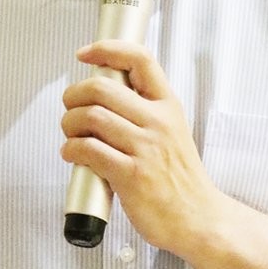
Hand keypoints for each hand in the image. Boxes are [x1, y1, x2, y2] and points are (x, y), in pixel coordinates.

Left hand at [60, 42, 220, 254]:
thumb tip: (103, 96)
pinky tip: (73, 155)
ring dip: (69, 124)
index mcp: (168, 107)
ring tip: (71, 135)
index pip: (139, 59)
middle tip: (70, 108)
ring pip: (90, 116)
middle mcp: (157, 122)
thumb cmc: (181, 181)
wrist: (198, 219)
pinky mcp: (130, 175)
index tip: (85, 54)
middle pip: (101, 87)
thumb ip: (144, 112)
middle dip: (74, 95)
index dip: (106, 49)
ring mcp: (145, 148)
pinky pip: (88, 150)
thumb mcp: (172, 132)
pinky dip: (71, 150)